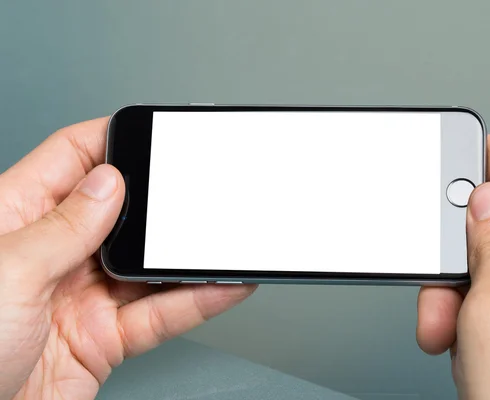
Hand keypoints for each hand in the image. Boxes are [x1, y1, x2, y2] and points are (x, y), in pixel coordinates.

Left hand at [0, 118, 256, 399]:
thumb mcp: (7, 273)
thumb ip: (65, 227)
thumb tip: (110, 182)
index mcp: (16, 218)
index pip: (70, 158)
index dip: (112, 141)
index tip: (152, 132)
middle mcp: (52, 254)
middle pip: (120, 212)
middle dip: (161, 202)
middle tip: (198, 191)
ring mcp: (82, 296)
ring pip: (147, 266)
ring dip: (186, 257)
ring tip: (221, 242)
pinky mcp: (104, 338)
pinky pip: (159, 315)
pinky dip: (195, 302)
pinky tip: (222, 286)